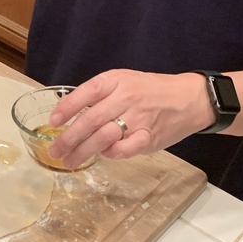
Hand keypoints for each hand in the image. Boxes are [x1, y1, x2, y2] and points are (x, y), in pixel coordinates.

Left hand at [47, 69, 214, 169]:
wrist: (190, 98)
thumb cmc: (151, 90)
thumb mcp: (124, 80)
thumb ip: (100, 94)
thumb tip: (70, 111)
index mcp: (117, 80)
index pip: (87, 92)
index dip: (67, 107)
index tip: (52, 121)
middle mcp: (126, 98)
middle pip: (91, 119)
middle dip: (69, 137)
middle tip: (55, 150)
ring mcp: (138, 118)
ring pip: (104, 137)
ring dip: (83, 151)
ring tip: (70, 160)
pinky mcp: (149, 137)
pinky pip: (124, 150)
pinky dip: (111, 154)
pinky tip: (102, 156)